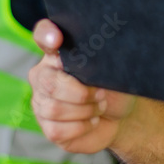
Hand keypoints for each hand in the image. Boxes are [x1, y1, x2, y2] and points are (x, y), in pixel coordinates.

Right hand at [28, 19, 136, 153]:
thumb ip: (101, 60)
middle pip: (50, 83)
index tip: (57, 39)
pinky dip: (82, 126)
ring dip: (86, 110)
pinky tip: (92, 120)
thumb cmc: (114, 88)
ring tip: (100, 106)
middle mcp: (44, 75)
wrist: (121, 117)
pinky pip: (57, 129)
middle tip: (102, 93)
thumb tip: (96, 60)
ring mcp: (42, 102)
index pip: (43, 34)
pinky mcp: (48, 128)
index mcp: (58, 54)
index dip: (46, 34)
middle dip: (82, 93)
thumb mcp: (112, 71)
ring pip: (54, 109)